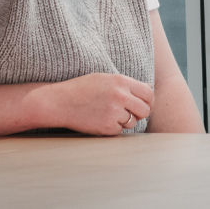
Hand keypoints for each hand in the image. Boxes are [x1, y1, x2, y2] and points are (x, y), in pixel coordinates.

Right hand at [36, 73, 153, 135]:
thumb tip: (149, 88)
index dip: (148, 101)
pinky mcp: (107, 127)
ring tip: (109, 114)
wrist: (60, 102)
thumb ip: (128, 84)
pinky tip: (100, 120)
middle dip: (140, 113)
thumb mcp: (106, 79)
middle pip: (145, 110)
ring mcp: (114, 112)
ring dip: (125, 121)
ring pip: (133, 122)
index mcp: (121, 82)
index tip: (142, 104)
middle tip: (130, 113)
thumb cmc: (82, 89)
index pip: (149, 94)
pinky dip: (113, 128)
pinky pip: (120, 130)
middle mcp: (120, 96)